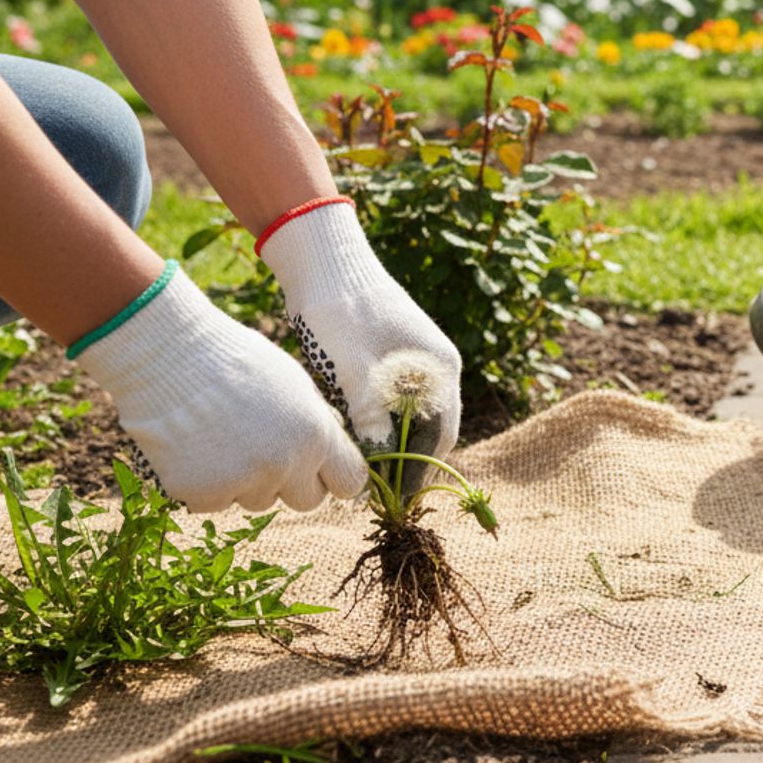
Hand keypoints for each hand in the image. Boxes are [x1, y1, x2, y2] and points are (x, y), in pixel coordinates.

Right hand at [75, 263, 368, 512]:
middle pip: (307, 501)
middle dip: (292, 484)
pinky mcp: (201, 495)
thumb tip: (330, 453)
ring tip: (222, 437)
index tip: (321, 473)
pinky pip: (215, 502)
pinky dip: (206, 483)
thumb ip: (317, 425)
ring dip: (247, 481)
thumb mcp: (295, 385)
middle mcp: (285, 465)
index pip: (349, 482)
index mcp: (316, 435)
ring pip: (258, 500)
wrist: (168, 358)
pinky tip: (194, 448)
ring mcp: (242, 483)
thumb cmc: (234, 362)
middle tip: (265, 452)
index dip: (334, 477)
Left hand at [257, 199, 462, 475]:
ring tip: (362, 473)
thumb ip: (370, 421)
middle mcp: (434, 368)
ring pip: (408, 418)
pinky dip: (378, 424)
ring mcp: (413, 361)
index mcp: (439, 370)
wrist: (323, 260)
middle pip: (428, 430)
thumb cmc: (341, 314)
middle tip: (375, 494)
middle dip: (405, 463)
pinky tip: (353, 438)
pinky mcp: (389, 357)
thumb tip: (376, 468)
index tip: (393, 502)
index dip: (417, 471)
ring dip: (390, 444)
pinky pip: (392, 402)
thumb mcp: (354, 374)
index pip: (439, 436)